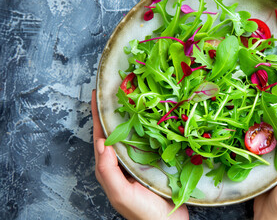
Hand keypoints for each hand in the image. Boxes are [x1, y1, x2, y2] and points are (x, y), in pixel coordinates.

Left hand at [91, 90, 188, 219]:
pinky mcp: (156, 161)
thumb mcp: (121, 194)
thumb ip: (108, 172)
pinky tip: (155, 117)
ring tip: (135, 97)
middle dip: (114, 111)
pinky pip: (151, 140)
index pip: (101, 137)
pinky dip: (150, 127)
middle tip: (117, 90)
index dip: (98, 116)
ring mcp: (140, 161)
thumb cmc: (143, 213)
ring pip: (134, 134)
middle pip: (116, 131)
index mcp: (111, 168)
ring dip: (133, 116)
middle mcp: (124, 161)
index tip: (98, 95)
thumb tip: (102, 143)